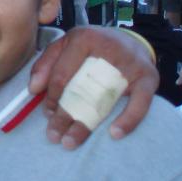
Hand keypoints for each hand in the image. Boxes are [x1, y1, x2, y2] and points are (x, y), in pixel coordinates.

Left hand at [29, 26, 157, 148]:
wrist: (133, 41)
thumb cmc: (94, 46)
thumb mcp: (66, 45)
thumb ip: (46, 63)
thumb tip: (32, 88)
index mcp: (83, 38)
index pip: (61, 73)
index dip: (51, 97)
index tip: (46, 113)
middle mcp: (107, 48)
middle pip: (80, 88)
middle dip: (64, 115)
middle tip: (53, 135)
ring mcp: (130, 63)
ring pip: (104, 99)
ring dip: (86, 124)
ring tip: (71, 142)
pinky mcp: (149, 77)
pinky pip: (140, 103)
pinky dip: (128, 120)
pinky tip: (114, 134)